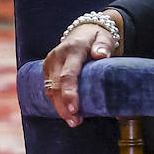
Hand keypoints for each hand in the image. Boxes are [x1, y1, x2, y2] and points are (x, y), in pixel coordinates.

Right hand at [42, 11, 121, 126]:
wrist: (83, 31)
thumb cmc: (98, 37)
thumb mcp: (105, 37)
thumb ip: (103, 45)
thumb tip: (101, 55)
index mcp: (72, 49)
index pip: (67, 75)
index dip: (69, 93)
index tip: (75, 109)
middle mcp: (57, 56)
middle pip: (55, 86)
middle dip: (63, 106)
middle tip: (75, 122)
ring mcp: (50, 63)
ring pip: (49, 89)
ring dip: (59, 107)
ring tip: (73, 122)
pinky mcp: (47, 70)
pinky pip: (49, 89)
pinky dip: (56, 102)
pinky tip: (66, 113)